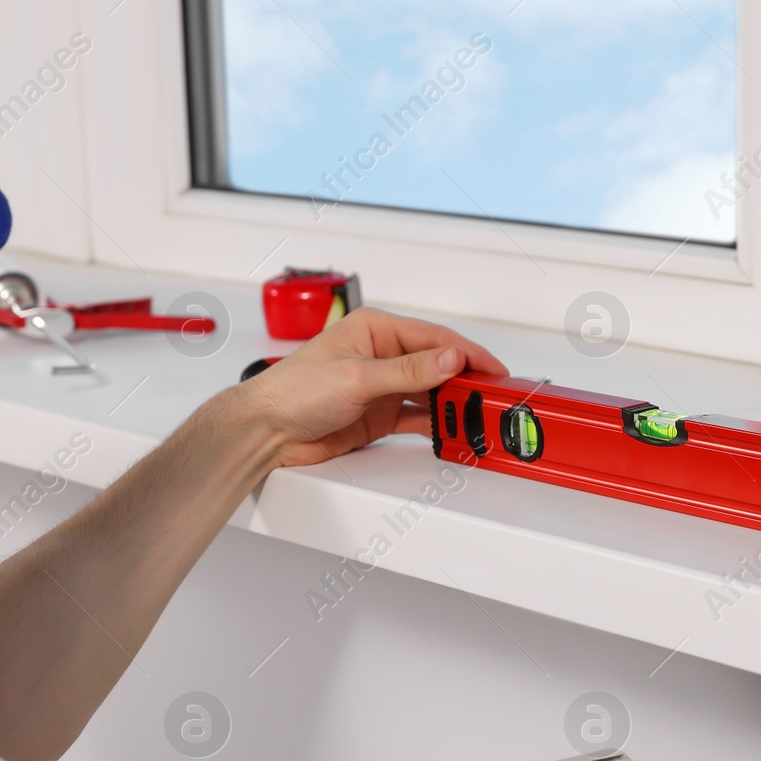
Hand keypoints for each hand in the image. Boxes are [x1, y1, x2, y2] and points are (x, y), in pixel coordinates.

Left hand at [233, 308, 508, 467]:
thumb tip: (450, 359)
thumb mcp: (357, 377)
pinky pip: (416, 417)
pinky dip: (435, 424)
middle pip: (436, 364)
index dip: (467, 352)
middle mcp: (381, 355)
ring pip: (429, 392)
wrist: (266, 431)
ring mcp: (380, 387)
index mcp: (374, 329)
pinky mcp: (377, 415)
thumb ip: (408, 371)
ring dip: (452, 403)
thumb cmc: (293, 391)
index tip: (493, 368)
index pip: (434, 337)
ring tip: (478, 413)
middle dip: (466, 379)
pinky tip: (451, 428)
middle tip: (493, 394)